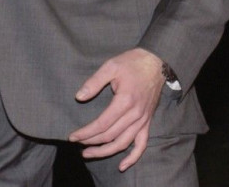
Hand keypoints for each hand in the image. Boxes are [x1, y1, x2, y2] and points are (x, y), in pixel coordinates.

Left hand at [68, 48, 165, 171]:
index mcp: (125, 101)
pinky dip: (133, 157)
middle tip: (77, 144)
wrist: (155, 63)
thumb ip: (94, 82)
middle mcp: (135, 115)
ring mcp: (143, 120)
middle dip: (92, 142)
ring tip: (89, 154)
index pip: (102, 124)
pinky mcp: (147, 122)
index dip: (86, 132)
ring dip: (106, 152)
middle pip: (110, 136)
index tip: (73, 136)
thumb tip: (79, 97)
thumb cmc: (131, 63)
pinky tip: (122, 165)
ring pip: (123, 143)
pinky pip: (141, 145)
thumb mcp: (110, 66)